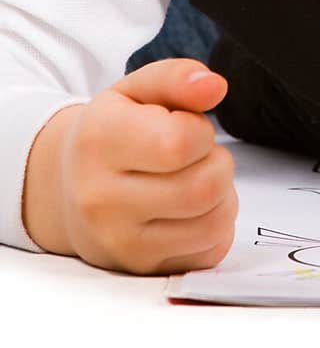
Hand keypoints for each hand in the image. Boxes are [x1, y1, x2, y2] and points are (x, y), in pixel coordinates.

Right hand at [51, 59, 237, 274]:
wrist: (68, 189)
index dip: (200, 130)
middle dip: (218, 163)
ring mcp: (121, 243)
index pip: (179, 143)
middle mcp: (102, 200)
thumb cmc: (112, 132)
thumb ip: (176, 78)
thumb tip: (215, 87)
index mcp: (99, 142)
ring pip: (214, 223)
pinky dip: (216, 227)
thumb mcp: (136, 91)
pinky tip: (191, 210)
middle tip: (197, 156)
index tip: (186, 126)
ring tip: (196, 178)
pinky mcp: (142, 270)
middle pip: (204, 187)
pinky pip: (211, 252)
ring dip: (222, 195)